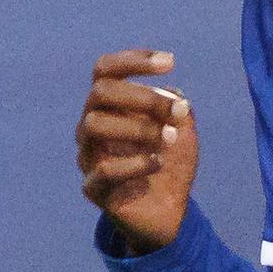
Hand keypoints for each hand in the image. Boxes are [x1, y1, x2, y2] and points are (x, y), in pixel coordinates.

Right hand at [77, 49, 197, 253]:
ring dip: (137, 127)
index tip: (170, 62)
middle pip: (100, 92)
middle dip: (142, 96)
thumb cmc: (170, 161)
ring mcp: (88, 156)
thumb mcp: (183, 130)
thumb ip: (178, 108)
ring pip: (94, 125)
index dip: (132, 60)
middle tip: (176, 110)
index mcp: (109, 106)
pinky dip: (135, 163)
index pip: (105, 70)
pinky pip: (103, 170)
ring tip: (169, 138)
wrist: (169, 212)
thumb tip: (173, 94)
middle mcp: (92, 125)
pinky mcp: (93, 188)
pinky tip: (158, 163)